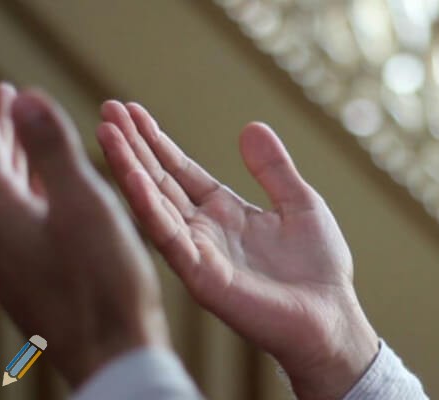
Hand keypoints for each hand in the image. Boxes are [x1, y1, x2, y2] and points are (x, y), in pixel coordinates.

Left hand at [0, 75, 169, 387]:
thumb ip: (53, 150)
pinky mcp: (25, 284)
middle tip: (5, 100)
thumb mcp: (85, 204)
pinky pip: (17, 227)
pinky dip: (27, 197)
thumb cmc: (104, 282)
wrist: (111, 356)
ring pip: (4, 201)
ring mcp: (6, 266)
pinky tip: (46, 199)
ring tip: (24, 140)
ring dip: (14, 165)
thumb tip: (27, 97)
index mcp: (0, 214)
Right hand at [96, 101, 378, 398]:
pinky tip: (131, 176)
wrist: (332, 317)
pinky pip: (168, 237)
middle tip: (107, 109)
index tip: (132, 111)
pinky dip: (148, 206)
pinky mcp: (202, 277)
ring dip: (129, 168)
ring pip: (154, 205)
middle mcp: (203, 231)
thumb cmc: (319, 268)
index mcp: (224, 213)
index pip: (180, 171)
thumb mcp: (300, 202)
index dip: (157, 142)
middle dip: (133, 147)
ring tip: (106, 132)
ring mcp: (198, 254)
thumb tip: (251, 126)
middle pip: (159, 182)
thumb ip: (273, 168)